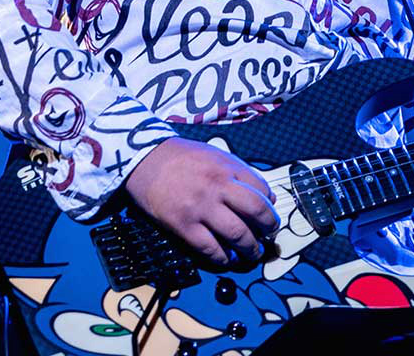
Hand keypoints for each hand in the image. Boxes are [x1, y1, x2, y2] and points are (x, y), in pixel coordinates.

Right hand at [125, 137, 278, 265]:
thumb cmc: (181, 157)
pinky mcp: (184, 225)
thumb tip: (263, 195)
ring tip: (252, 252)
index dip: (270, 205)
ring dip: (250, 248)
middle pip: (256, 211)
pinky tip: (227, 258)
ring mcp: (201, 207)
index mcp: (228, 167)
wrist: (144, 160)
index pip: (261, 189)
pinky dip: (223, 257)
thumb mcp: (215, 155)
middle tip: (268, 235)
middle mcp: (219, 186)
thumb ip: (238, 172)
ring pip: (237, 234)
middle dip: (268, 227)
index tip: (269, 214)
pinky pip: (210, 248)